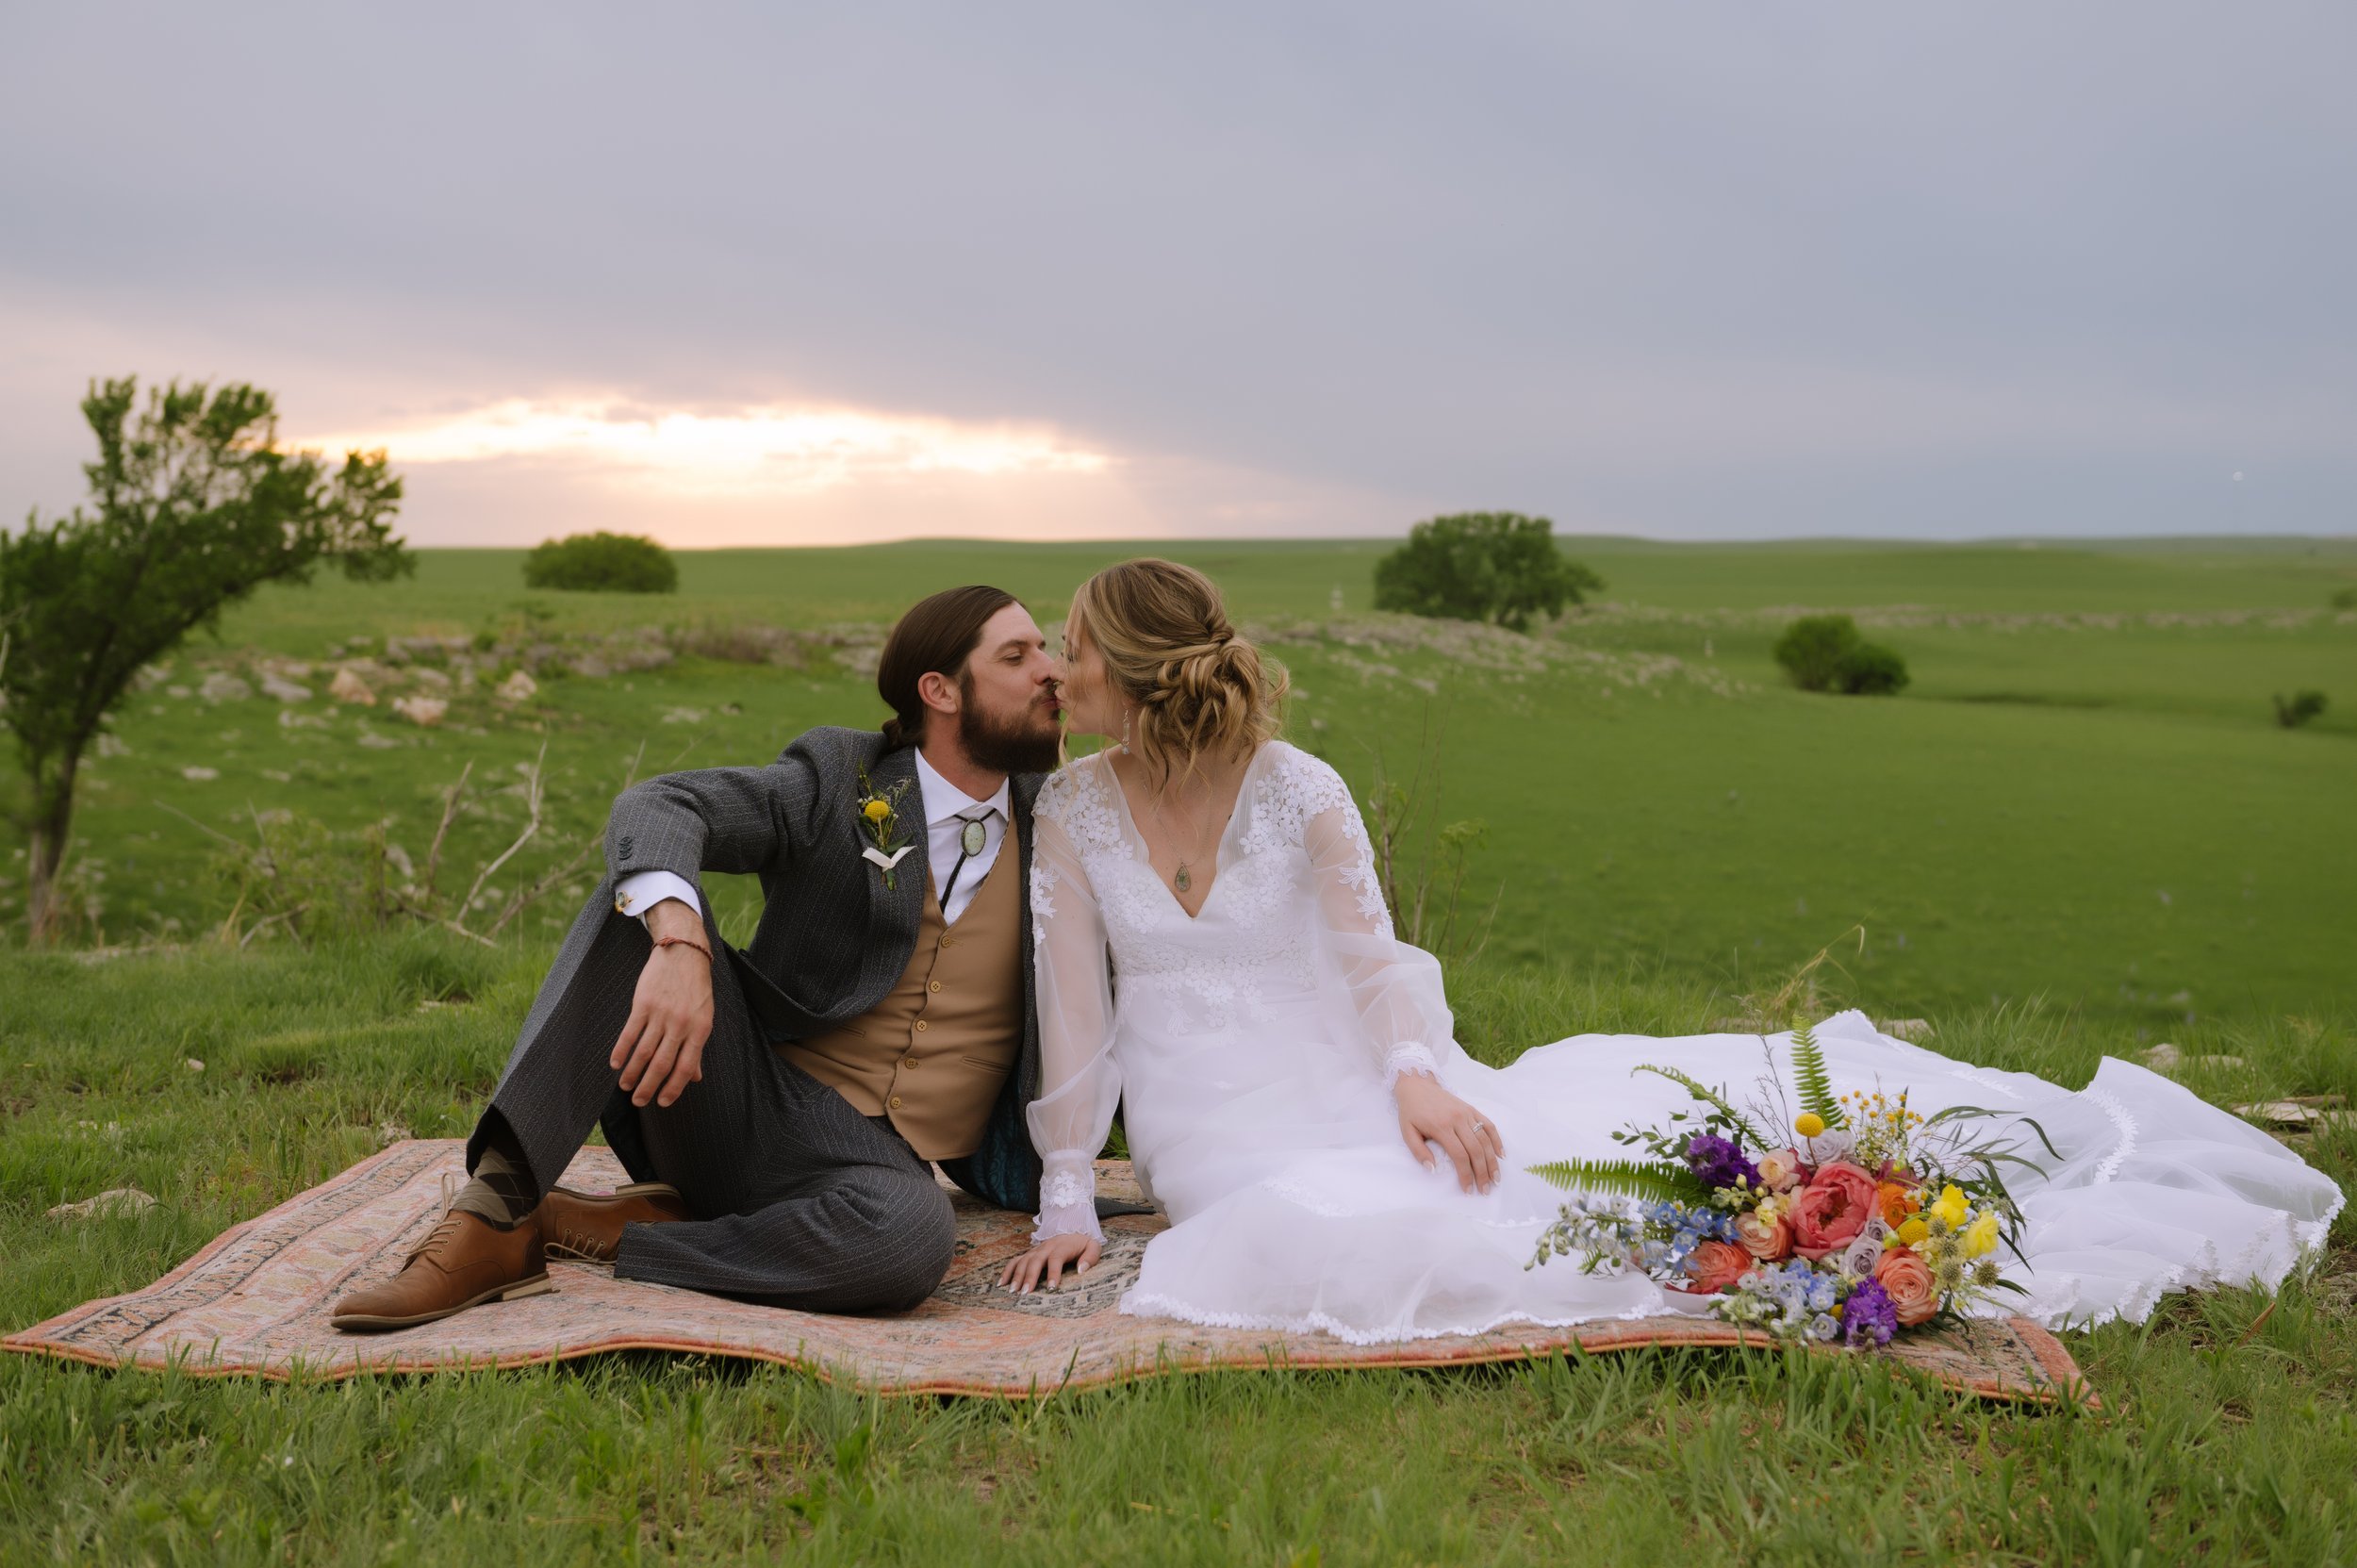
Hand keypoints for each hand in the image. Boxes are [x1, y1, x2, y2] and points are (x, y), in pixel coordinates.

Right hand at [610, 899, 714, 1108]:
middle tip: (639, 1101)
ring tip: (625, 1087)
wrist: (684, 953)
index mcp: (700, 1030)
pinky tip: (616, 1064)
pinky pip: (630, 1033)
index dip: (674, 1088)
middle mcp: (681, 1024)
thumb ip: (697, 1047)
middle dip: (649, 1087)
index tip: (662, 1102)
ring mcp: (661, 1014)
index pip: (686, 1067)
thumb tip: (695, 1077)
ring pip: (644, 1052)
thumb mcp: (704, 1016)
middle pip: (662, 1064)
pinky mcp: (643, 1004)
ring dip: (633, 1074)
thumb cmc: (696, 988)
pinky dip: (621, 1051)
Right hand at [997, 1232, 1101, 1293]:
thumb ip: (1090, 1257)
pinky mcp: (1029, 1253)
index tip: (1052, 1288)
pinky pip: (1015, 1260)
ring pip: (1023, 1261)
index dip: (1053, 1273)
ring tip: (1012, 1291)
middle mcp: (1046, 1247)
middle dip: (1029, 1277)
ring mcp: (1036, 1250)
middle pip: (1035, 1260)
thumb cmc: (1083, 1242)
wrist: (1072, 1227)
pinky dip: (1007, 1271)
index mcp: (1062, 1246)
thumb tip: (1081, 1270)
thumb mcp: (1093, 1246)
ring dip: (1016, 1276)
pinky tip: (1001, 1284)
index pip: (1056, 1259)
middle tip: (1025, 1293)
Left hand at [1395, 1074, 1502, 1193]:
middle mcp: (1457, 1119)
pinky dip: (1497, 1140)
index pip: (1459, 1155)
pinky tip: (1501, 1155)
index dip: (1466, 1175)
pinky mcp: (1471, 1109)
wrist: (1417, 1085)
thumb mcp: (1407, 1132)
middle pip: (1476, 1150)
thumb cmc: (1411, 1111)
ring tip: (1496, 1178)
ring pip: (1485, 1140)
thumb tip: (1432, 1169)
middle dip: (1482, 1173)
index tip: (1468, 1190)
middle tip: (1485, 1190)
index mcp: (1441, 1127)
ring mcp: (1467, 1113)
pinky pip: (1489, 1125)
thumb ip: (1418, 1152)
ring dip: (1492, 1161)